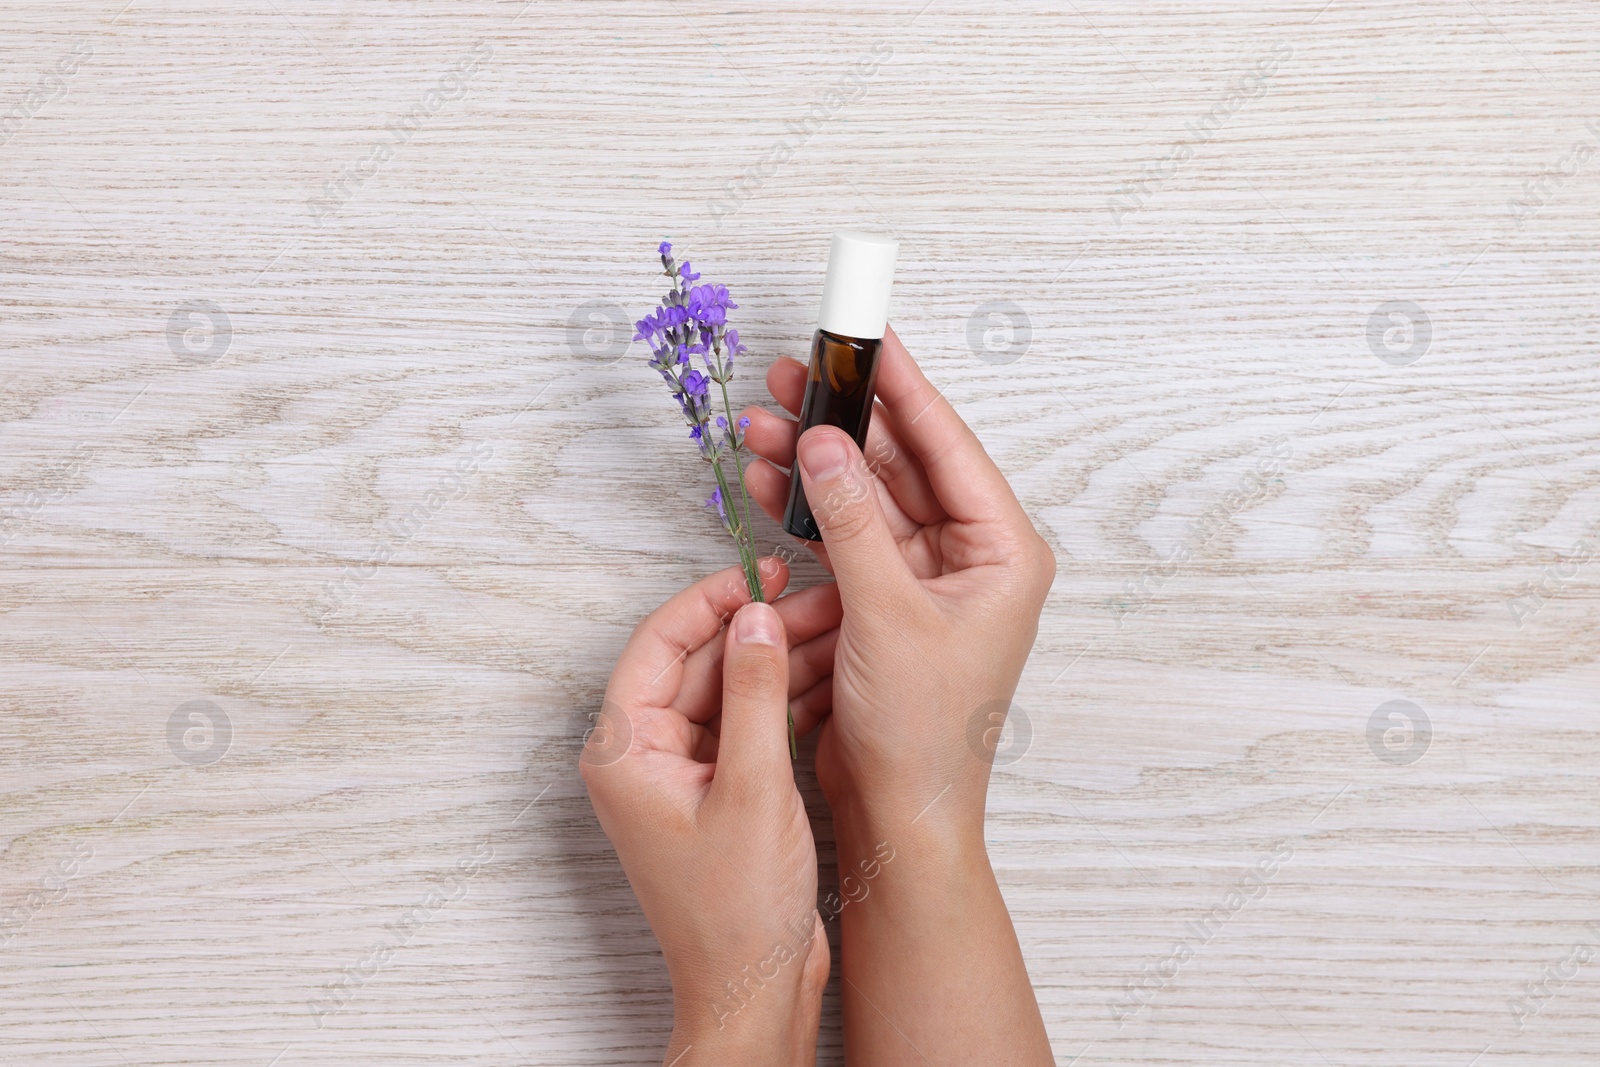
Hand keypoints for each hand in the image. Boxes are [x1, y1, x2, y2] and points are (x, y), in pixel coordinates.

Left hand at [580, 561, 840, 1065]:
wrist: (754, 990)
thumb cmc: (737, 913)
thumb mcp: (753, 789)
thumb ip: (752, 695)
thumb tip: (753, 618)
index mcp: (625, 753)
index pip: (659, 644)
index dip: (711, 599)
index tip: (763, 571)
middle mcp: (643, 757)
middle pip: (695, 662)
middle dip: (753, 626)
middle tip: (814, 596)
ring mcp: (679, 774)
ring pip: (723, 690)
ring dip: (772, 659)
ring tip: (832, 626)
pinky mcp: (715, 791)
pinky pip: (741, 723)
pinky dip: (777, 697)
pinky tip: (824, 674)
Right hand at [740, 324, 1056, 834]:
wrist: (900, 814)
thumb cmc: (923, 732)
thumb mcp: (887, 614)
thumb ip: (852, 523)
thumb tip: (824, 445)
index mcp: (1004, 552)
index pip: (949, 447)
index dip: (903, 388)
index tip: (868, 338)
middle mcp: (971, 558)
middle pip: (902, 464)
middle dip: (843, 424)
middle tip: (793, 378)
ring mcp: (927, 580)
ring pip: (867, 499)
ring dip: (815, 468)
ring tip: (763, 428)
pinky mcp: (887, 603)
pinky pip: (846, 540)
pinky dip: (808, 516)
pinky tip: (768, 485)